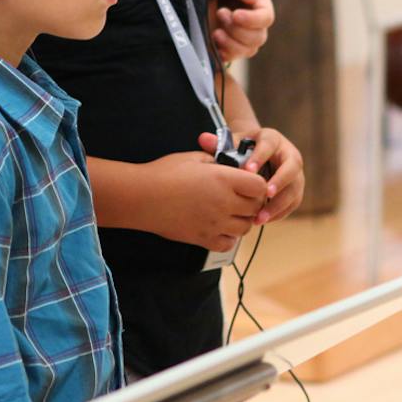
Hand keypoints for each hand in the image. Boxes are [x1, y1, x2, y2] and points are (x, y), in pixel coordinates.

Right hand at [145, 149, 267, 254]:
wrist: (142, 197)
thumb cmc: (164, 173)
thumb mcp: (194, 157)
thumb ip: (217, 160)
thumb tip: (230, 165)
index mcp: (223, 179)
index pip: (260, 187)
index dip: (258, 184)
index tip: (249, 182)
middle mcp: (223, 203)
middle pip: (255, 208)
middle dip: (253, 202)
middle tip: (243, 197)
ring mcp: (215, 223)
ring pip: (245, 228)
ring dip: (243, 220)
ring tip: (231, 211)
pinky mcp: (203, 239)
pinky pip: (228, 244)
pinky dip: (229, 237)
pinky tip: (220, 226)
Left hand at [211, 0, 273, 61]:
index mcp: (259, 0)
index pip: (266, 18)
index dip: (252, 20)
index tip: (235, 14)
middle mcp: (253, 19)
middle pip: (258, 38)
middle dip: (238, 30)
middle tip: (220, 12)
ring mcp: (240, 32)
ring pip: (248, 50)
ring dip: (231, 44)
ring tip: (215, 32)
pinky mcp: (226, 41)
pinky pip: (232, 56)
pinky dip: (224, 53)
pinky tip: (213, 42)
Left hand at [217, 127, 303, 226]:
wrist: (256, 155)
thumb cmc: (243, 150)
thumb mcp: (232, 144)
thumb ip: (218, 143)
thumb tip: (203, 139)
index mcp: (273, 139)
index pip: (269, 145)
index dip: (260, 157)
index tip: (248, 171)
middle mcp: (289, 155)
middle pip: (292, 167)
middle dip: (279, 181)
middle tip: (265, 194)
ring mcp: (295, 173)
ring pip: (294, 188)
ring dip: (279, 204)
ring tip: (259, 216)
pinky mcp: (295, 189)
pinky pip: (293, 202)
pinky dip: (280, 212)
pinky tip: (264, 220)